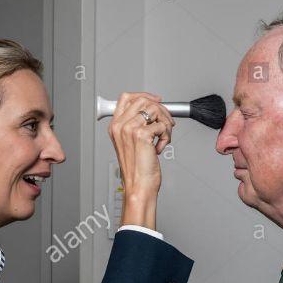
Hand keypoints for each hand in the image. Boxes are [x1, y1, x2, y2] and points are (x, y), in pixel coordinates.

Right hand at [107, 92, 174, 229]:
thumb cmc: (137, 169)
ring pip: (155, 110)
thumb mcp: (131, 144)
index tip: (157, 101)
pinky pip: (162, 125)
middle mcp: (120, 126)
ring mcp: (130, 129)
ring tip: (163, 138)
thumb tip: (154, 111)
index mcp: (115, 126)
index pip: (127, 97)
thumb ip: (137, 126)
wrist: (138, 186)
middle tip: (166, 124)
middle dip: (161, 110)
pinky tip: (160, 148)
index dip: (144, 96)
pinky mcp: (142, 135)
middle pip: (144, 100)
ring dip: (165, 124)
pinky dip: (166, 137)